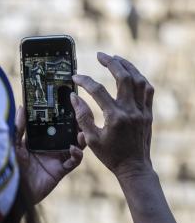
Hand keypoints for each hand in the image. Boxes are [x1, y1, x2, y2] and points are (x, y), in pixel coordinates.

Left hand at [15, 106, 84, 202]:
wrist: (16, 191)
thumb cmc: (13, 167)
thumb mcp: (15, 144)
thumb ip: (19, 127)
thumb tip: (21, 107)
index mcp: (41, 139)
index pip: (55, 125)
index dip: (63, 116)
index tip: (68, 105)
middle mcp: (51, 147)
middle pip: (68, 134)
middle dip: (76, 126)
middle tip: (81, 117)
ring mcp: (57, 158)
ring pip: (75, 145)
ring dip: (80, 139)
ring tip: (82, 133)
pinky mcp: (61, 170)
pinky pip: (73, 161)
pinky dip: (76, 155)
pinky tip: (73, 148)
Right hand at [70, 52, 153, 178]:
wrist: (134, 167)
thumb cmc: (111, 155)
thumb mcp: (91, 139)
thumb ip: (82, 116)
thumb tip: (74, 97)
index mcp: (115, 117)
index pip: (97, 91)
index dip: (84, 81)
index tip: (75, 77)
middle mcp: (130, 110)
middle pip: (123, 77)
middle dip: (111, 62)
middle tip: (100, 55)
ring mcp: (142, 111)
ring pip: (139, 80)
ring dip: (127, 66)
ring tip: (116, 58)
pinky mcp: (148, 113)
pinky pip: (148, 90)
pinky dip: (139, 78)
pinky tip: (132, 74)